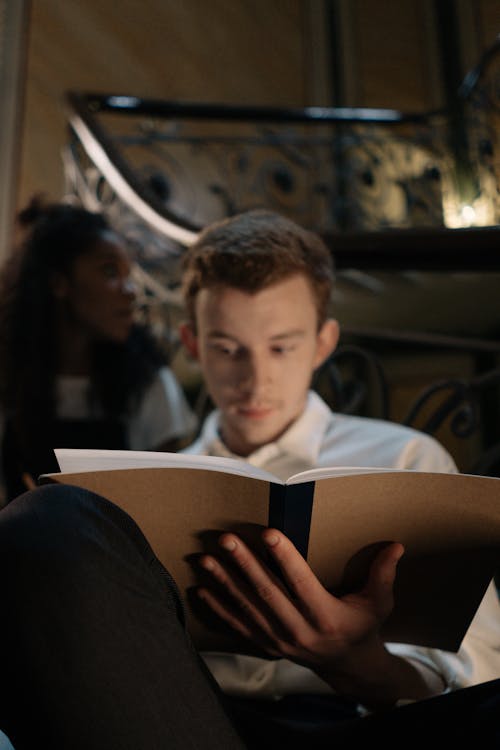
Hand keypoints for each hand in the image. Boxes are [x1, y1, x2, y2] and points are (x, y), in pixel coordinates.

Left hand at [197, 531, 439, 706]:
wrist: (348, 666)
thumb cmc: (363, 626)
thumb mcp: (379, 603)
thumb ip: (383, 574)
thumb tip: (396, 545)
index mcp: (327, 617)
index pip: (302, 583)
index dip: (285, 558)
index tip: (268, 533)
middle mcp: (300, 632)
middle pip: (267, 594)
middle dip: (244, 564)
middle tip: (227, 538)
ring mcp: (279, 641)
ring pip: (247, 608)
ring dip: (224, 582)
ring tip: (205, 558)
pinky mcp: (266, 646)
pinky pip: (237, 626)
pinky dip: (218, 608)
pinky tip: (201, 589)